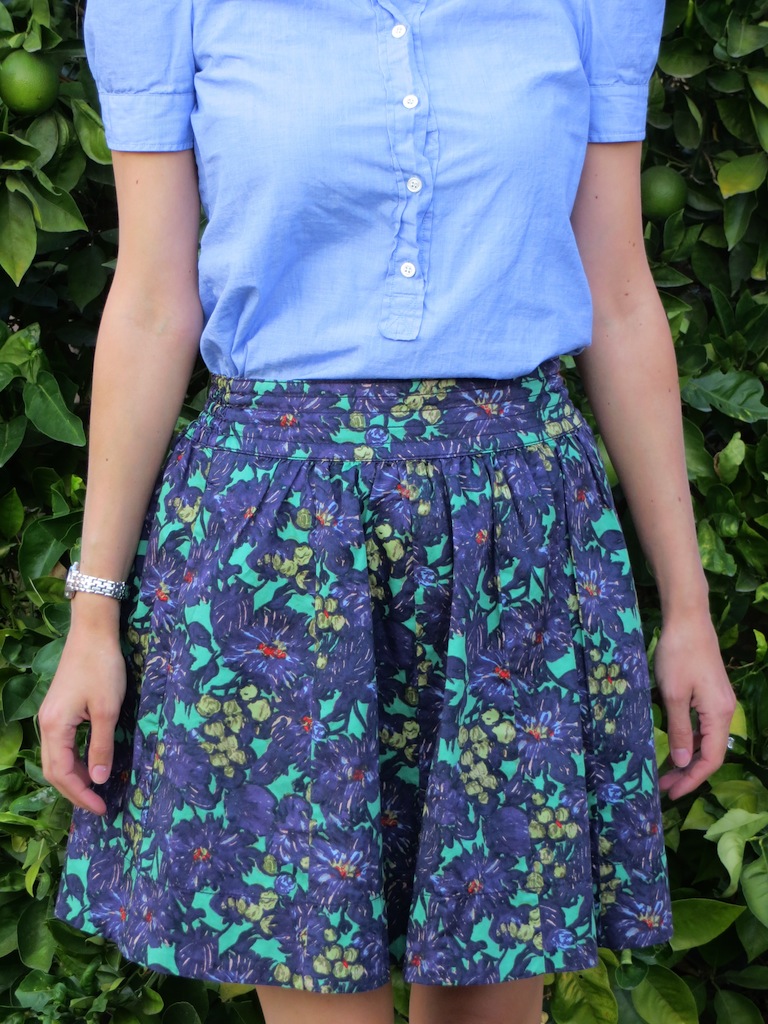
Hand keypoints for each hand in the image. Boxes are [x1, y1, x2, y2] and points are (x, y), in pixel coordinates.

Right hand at [38, 620, 125, 815]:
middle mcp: (46, 725)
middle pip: (54, 770)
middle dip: (75, 791)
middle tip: (99, 806)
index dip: (81, 794)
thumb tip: (99, 779)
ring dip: (73, 777)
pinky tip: (89, 764)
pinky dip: (73, 760)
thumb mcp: (107, 709)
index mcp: (54, 727)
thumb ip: (101, 745)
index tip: (102, 808)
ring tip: (96, 791)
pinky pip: (62, 745)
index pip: (62, 773)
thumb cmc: (102, 668)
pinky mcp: (59, 710)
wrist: (93, 633)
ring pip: (56, 758)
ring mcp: (50, 717)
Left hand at [653, 610, 736, 800]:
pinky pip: (703, 726)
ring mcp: (718, 702)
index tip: (671, 792)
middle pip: (711, 753)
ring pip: (707, 740)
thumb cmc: (678, 654)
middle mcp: (724, 711)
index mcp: (719, 714)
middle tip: (663, 786)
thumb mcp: (674, 695)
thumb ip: (680, 730)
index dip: (692, 779)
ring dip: (688, 758)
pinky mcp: (710, 694)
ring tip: (666, 772)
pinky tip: (674, 746)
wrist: (687, 619)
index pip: (711, 759)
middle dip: (688, 773)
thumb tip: (684, 763)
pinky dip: (689, 740)